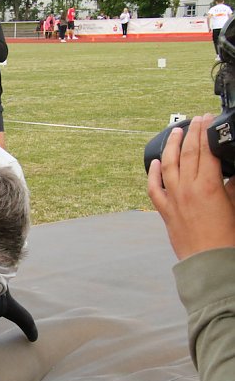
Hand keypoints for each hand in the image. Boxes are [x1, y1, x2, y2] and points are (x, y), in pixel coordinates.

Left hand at [147, 114, 234, 258]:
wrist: (208, 261)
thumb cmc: (226, 237)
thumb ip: (233, 185)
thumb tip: (232, 172)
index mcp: (209, 185)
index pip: (206, 150)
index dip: (207, 132)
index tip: (209, 119)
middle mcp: (188, 189)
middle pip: (187, 153)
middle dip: (192, 132)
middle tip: (197, 119)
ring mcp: (173, 199)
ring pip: (168, 165)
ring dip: (171, 146)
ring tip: (175, 131)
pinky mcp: (164, 211)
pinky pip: (154, 188)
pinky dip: (153, 173)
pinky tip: (155, 162)